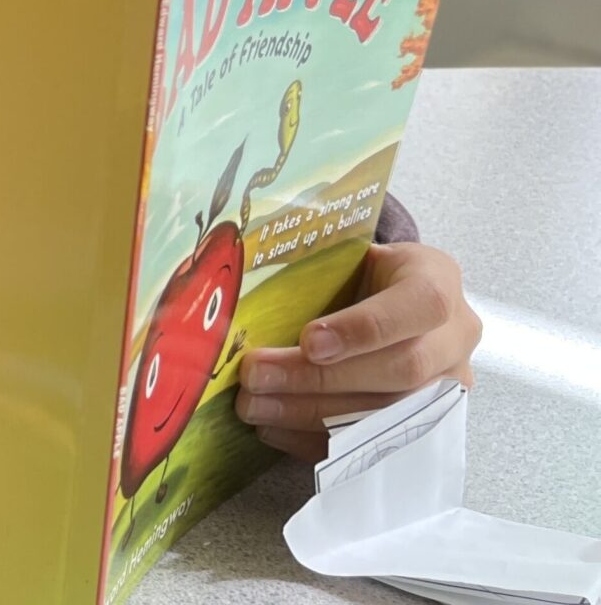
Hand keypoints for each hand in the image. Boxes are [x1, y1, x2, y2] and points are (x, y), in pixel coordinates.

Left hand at [234, 241, 480, 459]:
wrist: (394, 300)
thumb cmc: (363, 274)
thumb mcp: (350, 256)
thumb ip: (317, 272)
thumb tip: (244, 304)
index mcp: (439, 280)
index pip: (420, 305)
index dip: (365, 328)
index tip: (308, 341)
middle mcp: (455, 337)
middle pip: (401, 368)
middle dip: (320, 378)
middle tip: (256, 377)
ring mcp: (448, 386)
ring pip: (389, 412)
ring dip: (312, 413)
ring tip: (255, 407)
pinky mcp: (427, 424)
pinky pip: (375, 443)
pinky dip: (318, 439)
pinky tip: (273, 428)